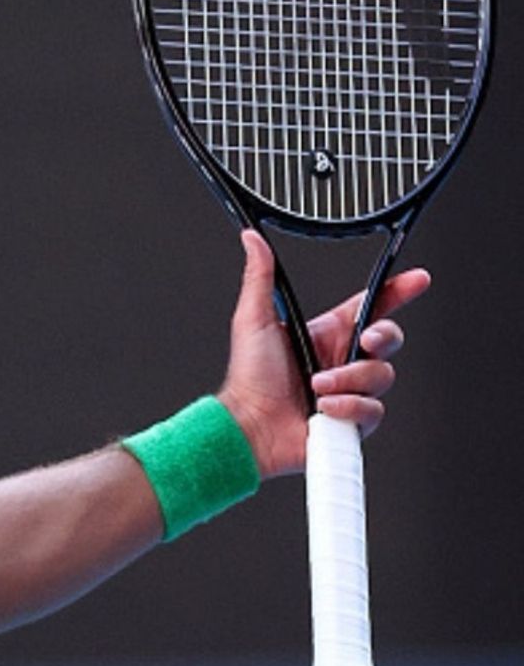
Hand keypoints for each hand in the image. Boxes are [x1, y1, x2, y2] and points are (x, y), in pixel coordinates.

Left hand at [216, 230, 430, 478]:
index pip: (371, 307)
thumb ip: (260, 278)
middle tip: (366, 340)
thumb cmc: (249, 376)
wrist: (250, 426)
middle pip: (389, 340)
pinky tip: (323, 409)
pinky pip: (372, 410)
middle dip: (384, 336)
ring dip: (347, 379)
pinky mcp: (354, 421)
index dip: (397, 292)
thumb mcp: (255, 320)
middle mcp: (343, 361)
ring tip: (316, 387)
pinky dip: (347, 407)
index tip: (417, 279)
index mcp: (327, 334)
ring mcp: (352, 391)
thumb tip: (252, 239)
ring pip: (381, 376)